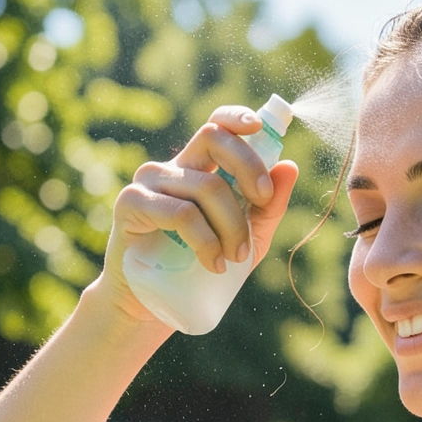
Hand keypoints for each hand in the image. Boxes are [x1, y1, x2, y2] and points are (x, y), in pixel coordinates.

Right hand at [86, 105, 299, 325]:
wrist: (153, 303)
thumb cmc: (201, 266)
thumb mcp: (248, 239)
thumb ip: (268, 207)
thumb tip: (289, 167)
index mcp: (200, 166)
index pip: (217, 127)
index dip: (237, 117)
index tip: (259, 127)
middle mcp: (175, 167)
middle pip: (214, 139)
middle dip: (248, 166)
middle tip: (263, 200)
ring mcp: (150, 182)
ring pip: (206, 187)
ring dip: (232, 225)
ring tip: (236, 258)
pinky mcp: (132, 204)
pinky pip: (181, 213)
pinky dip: (205, 241)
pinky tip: (214, 264)